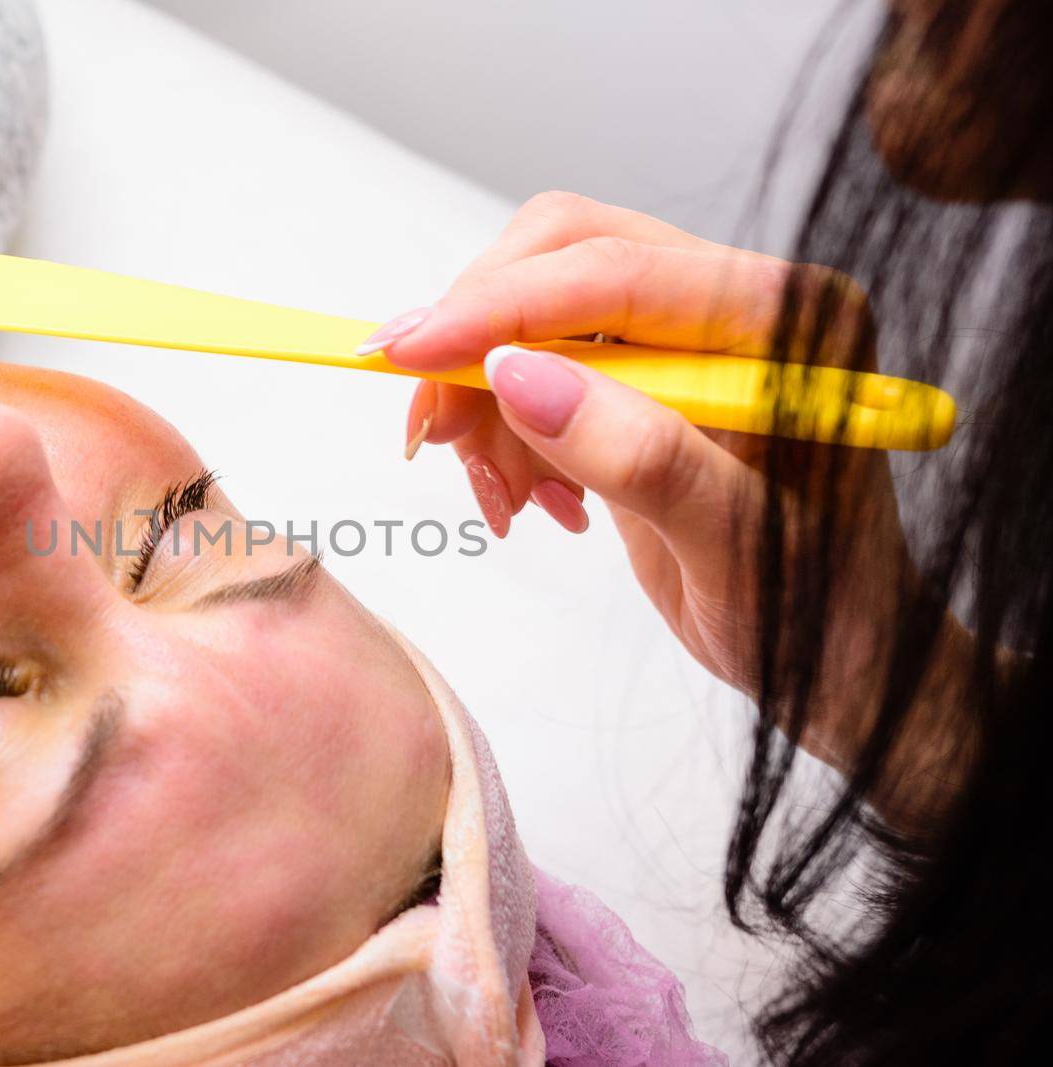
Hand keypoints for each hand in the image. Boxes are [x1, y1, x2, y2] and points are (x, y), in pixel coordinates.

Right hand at [374, 193, 917, 760]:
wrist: (834, 659)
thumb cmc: (814, 610)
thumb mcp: (733, 545)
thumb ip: (640, 454)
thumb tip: (518, 375)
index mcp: (787, 319)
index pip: (616, 273)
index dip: (499, 306)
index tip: (409, 352)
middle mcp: (737, 305)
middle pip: (564, 260)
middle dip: (479, 340)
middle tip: (431, 432)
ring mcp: (689, 339)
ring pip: (537, 314)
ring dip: (486, 402)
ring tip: (507, 500)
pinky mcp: (647, 380)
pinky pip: (541, 367)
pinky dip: (505, 428)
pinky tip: (532, 498)